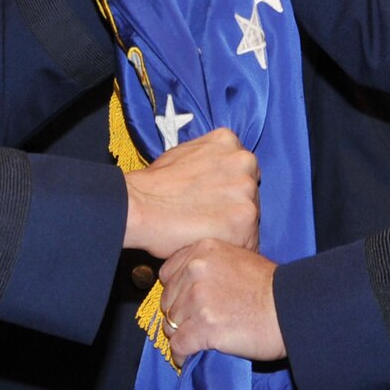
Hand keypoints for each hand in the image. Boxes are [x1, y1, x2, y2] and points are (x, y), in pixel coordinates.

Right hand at [124, 128, 259, 257]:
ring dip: (233, 229)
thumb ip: (208, 160)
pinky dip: (232, 247)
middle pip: (250, 193)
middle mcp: (244, 161)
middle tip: (207, 219)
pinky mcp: (244, 219)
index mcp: (228, 142)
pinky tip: (210, 243)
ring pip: (251, 218)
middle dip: (232, 208)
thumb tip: (215, 173)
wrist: (138, 206)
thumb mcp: (183, 153)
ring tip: (205, 232)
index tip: (213, 202)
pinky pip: (248, 241)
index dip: (227, 190)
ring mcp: (247, 190)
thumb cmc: (153, 185)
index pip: (241, 170)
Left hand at [158, 238, 284, 360]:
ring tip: (196, 341)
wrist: (291, 311)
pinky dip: (182, 355)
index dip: (176, 292)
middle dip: (179, 315)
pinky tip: (190, 357)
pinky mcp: (203, 327)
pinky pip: (178, 345)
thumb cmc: (272, 289)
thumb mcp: (239, 258)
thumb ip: (210, 265)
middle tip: (194, 325)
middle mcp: (196, 270)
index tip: (186, 303)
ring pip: (170, 324)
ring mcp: (198, 299)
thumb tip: (188, 284)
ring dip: (181, 335)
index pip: (168, 274)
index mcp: (203, 250)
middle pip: (167, 301)